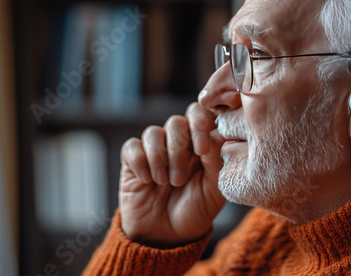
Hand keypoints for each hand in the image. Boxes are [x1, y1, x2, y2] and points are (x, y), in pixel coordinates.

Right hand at [118, 102, 225, 247]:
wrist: (167, 236)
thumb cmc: (196, 210)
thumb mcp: (214, 189)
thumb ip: (218, 160)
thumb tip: (218, 133)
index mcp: (202, 143)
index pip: (201, 114)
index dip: (201, 123)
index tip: (202, 149)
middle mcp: (178, 142)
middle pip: (176, 121)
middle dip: (179, 148)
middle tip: (180, 177)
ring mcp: (155, 149)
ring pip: (153, 132)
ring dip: (160, 159)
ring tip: (166, 183)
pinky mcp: (133, 160)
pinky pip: (132, 146)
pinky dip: (140, 162)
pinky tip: (147, 180)